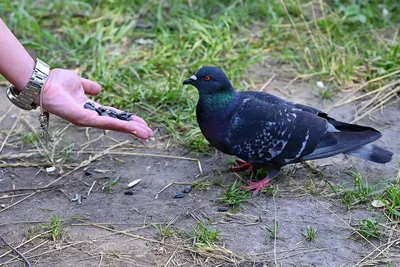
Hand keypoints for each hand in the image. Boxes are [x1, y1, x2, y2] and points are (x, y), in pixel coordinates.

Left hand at [36, 69, 152, 138]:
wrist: (42, 82)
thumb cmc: (57, 81)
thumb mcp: (79, 82)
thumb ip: (90, 86)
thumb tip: (99, 89)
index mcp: (91, 108)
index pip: (114, 116)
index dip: (128, 120)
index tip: (142, 123)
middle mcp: (91, 116)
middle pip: (117, 124)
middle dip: (134, 129)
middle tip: (149, 134)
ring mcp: (87, 119)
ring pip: (114, 126)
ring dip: (131, 130)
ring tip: (146, 134)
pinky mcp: (83, 119)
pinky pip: (105, 122)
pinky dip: (119, 125)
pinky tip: (131, 127)